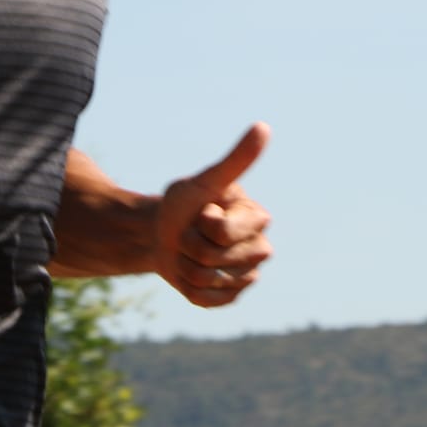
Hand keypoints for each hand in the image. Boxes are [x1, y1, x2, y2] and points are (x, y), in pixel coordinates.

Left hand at [155, 123, 272, 307]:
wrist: (162, 232)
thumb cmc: (185, 203)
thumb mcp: (204, 180)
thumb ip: (235, 160)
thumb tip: (263, 127)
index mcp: (258, 218)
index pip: (222, 232)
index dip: (200, 223)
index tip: (202, 211)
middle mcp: (260, 248)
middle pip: (212, 260)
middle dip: (189, 245)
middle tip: (192, 232)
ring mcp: (248, 276)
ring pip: (206, 281)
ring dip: (185, 265)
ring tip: (189, 251)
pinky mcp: (232, 297)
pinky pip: (205, 299)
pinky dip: (187, 286)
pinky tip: (191, 270)